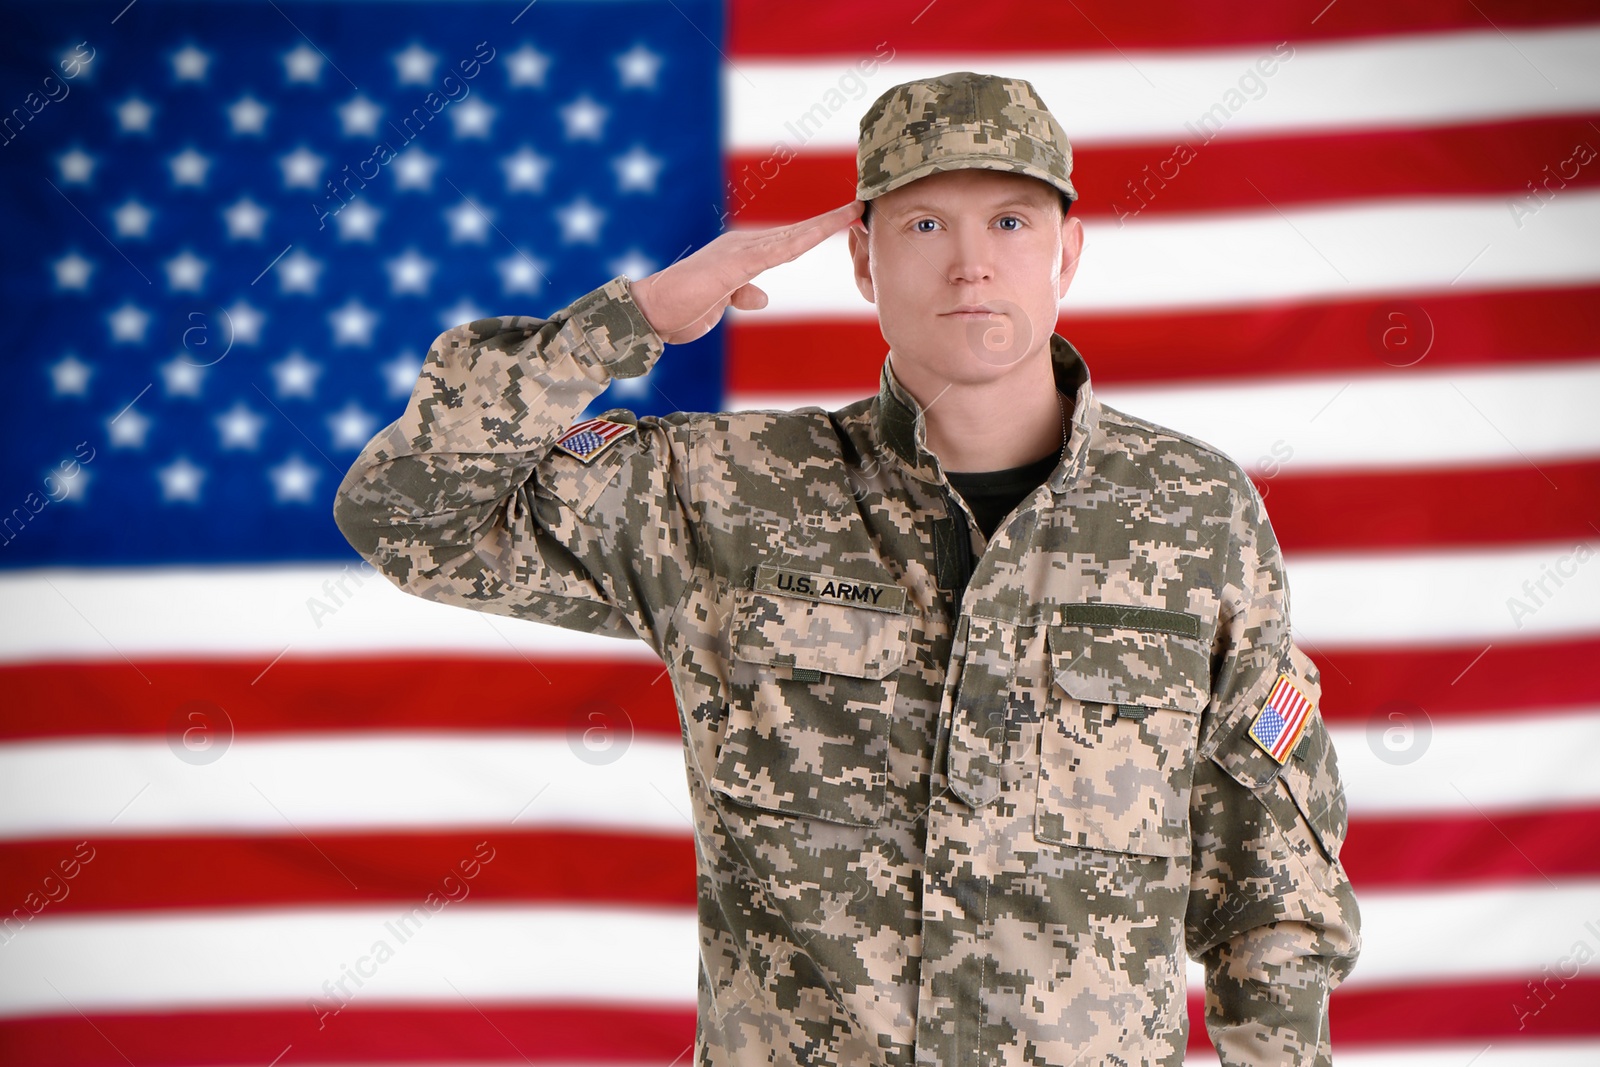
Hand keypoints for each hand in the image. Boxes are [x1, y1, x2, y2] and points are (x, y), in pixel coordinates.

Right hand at [627, 200, 863, 344]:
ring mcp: (738, 252)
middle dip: (829, 221)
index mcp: (741, 254)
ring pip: (791, 237)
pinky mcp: (734, 265)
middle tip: (861, 205)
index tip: (844, 222)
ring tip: (852, 212)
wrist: (651, 311)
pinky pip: (775, 252)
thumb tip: (762, 297)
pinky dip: (801, 241)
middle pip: (795, 233)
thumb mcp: (721, 304)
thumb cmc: (682, 309)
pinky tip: (822, 232)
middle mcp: (742, 246)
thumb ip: (742, 295)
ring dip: (823, 225)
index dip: (816, 232)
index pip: (787, 243)